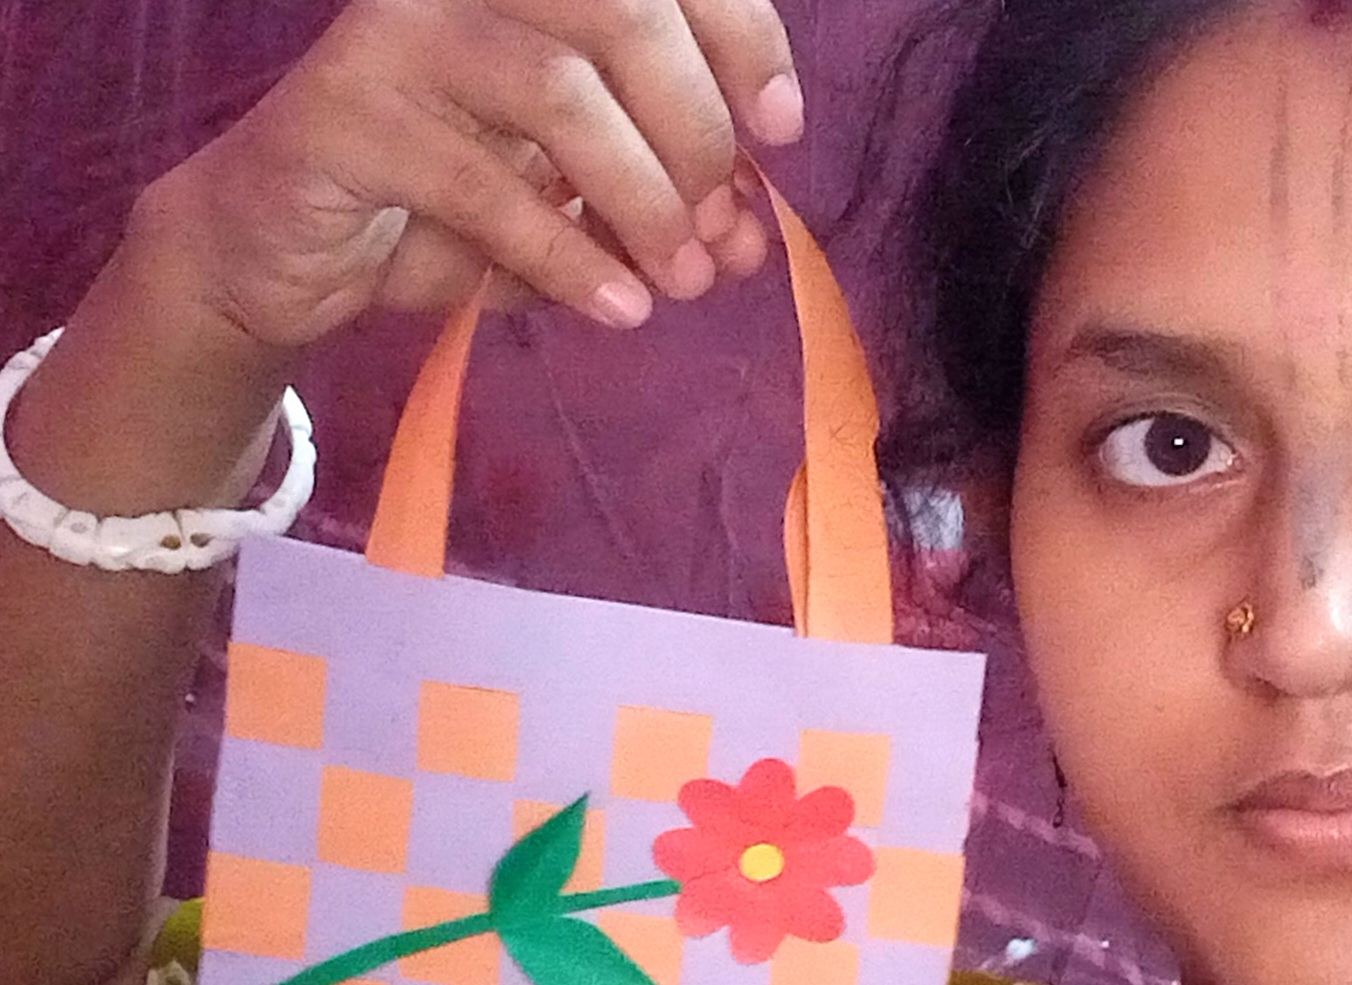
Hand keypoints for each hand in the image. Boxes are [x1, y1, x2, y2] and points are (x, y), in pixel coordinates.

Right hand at [138, 0, 800, 347]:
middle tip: (718, 235)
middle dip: (694, 132)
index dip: (741, 34)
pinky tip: (619, 309)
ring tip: (679, 283)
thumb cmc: (449, 206)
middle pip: (623, 12)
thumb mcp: (576, 199)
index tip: (782, 127)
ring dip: (642, 200)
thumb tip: (747, 232)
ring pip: (559, 93)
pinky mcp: (347, 111)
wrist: (288, 252)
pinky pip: (483, 182)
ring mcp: (398, 33)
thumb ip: (663, 198)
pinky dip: (568, 254)